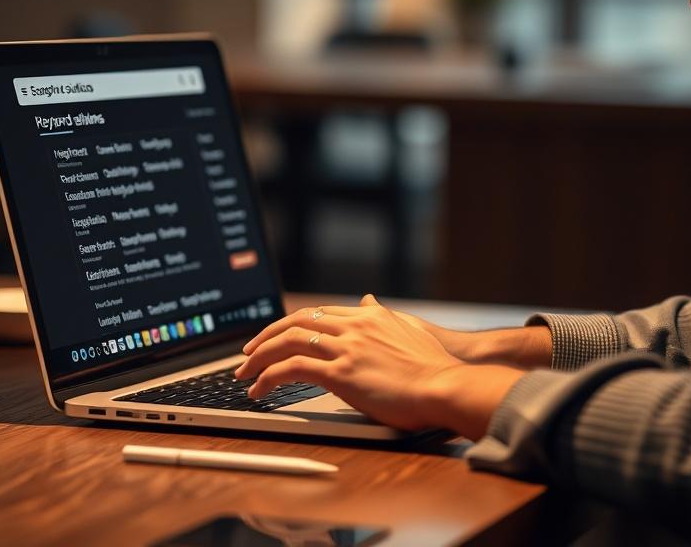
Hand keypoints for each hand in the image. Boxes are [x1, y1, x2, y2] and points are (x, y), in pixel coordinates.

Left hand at [235, 295, 524, 437]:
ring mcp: (347, 348)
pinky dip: (269, 377)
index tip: (274, 337)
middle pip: (296, 322)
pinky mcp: (341, 374)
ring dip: (260, 358)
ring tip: (244, 375)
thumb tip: (367, 300)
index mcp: (368, 316)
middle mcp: (354, 326)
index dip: (289, 324)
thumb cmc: (433, 367)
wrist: (446, 385)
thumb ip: (383, 315)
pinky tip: (259, 389)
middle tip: (246, 354)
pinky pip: (293, 369)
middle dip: (265, 337)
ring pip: (288, 342)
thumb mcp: (408, 329)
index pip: (317, 313)